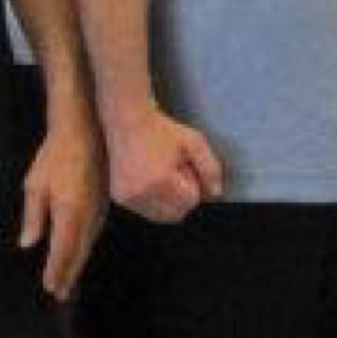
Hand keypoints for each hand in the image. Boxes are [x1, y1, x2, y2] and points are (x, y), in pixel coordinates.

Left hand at [21, 114, 105, 297]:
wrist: (85, 130)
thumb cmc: (54, 156)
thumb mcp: (35, 185)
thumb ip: (33, 216)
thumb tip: (28, 244)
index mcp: (69, 212)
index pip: (62, 250)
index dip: (56, 271)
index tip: (50, 289)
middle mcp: (88, 216)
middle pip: (79, 252)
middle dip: (69, 274)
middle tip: (61, 295)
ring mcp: (100, 209)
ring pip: (89, 244)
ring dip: (79, 263)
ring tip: (70, 280)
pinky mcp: (105, 203)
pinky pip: (95, 233)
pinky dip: (87, 248)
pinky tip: (82, 251)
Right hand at [105, 107, 223, 223]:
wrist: (127, 120)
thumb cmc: (163, 130)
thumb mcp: (194, 142)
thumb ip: (210, 169)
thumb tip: (216, 194)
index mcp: (160, 181)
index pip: (190, 201)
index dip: (194, 184)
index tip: (185, 167)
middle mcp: (141, 194)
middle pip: (177, 214)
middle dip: (183, 198)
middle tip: (176, 173)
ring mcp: (127, 198)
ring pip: (161, 217)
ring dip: (169, 203)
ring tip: (163, 177)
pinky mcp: (119, 198)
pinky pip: (146, 211)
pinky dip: (154, 202)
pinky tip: (151, 181)